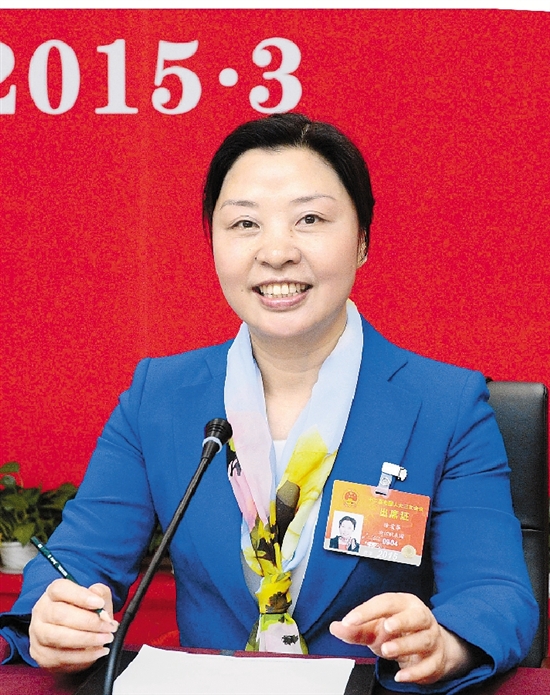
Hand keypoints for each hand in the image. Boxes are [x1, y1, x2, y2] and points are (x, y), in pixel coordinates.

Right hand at [29, 579, 117, 672]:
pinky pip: (61, 657)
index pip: (59, 589)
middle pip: (59, 614)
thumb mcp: (96, 599)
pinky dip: (84, 656)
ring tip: (106, 638)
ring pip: (59, 637)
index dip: (80, 596)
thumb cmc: (85, 614)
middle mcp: (41, 612)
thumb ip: (100, 594)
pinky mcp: (41, 655)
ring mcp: (38, 635)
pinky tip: (99, 651)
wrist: (75, 641)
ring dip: (87, 639)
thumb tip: (98, 596)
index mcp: (52, 593)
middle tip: (108, 626)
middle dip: (88, 621)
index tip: (99, 604)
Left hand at [330, 592, 476, 684]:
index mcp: (403, 604)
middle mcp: (420, 618)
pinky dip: (415, 672)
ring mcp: (431, 638)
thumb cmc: (399, 632)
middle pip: (416, 616)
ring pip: (424, 640)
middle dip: (401, 621)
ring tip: (387, 651)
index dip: (367, 610)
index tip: (349, 620)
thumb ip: (356, 629)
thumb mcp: (375, 628)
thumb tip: (335, 627)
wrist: (429, 647)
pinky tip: (400, 676)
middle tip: (386, 628)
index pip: (386, 603)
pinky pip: (429, 665)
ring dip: (405, 646)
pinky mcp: (436, 659)